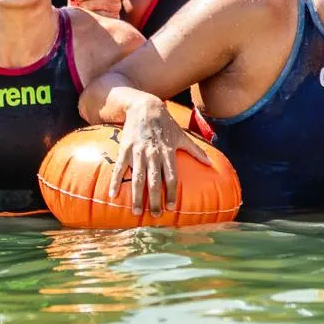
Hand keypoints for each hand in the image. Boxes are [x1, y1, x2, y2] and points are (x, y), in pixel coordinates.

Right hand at [110, 95, 209, 215]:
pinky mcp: (125, 149)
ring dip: (137, 196)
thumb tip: (211, 163)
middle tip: (154, 215)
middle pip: (155, 181)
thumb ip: (196, 150)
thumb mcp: (182, 136)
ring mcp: (138, 152)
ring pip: (138, 178)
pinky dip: (115, 181)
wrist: (144, 107)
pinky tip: (112, 195)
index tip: (171, 208)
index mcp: (168, 152)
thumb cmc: (165, 124)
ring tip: (136, 211)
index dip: (172, 193)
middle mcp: (154, 154)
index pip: (172, 177)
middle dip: (155, 200)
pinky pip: (119, 168)